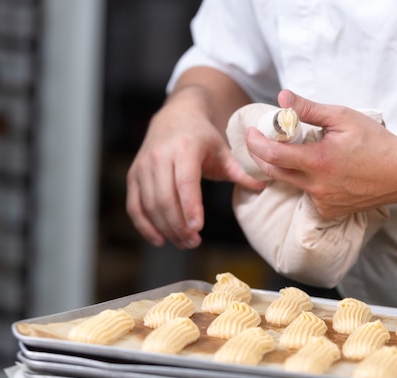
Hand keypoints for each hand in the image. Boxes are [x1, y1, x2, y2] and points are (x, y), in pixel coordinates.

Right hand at [126, 87, 264, 248]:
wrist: (177, 116)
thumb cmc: (203, 138)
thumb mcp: (224, 151)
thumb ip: (241, 171)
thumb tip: (262, 186)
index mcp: (185, 149)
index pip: (185, 182)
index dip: (190, 207)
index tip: (198, 229)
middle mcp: (160, 156)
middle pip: (165, 198)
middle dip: (178, 225)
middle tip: (194, 243)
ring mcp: (143, 166)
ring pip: (149, 205)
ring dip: (165, 229)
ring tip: (184, 242)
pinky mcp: (133, 175)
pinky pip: (134, 205)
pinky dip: (144, 226)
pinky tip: (160, 240)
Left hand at [245, 90, 396, 217]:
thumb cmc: (377, 142)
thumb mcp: (343, 117)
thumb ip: (309, 109)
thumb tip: (282, 98)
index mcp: (319, 162)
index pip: (273, 155)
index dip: (256, 143)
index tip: (251, 132)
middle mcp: (317, 187)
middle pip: (274, 173)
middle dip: (263, 155)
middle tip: (263, 139)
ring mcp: (323, 202)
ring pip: (292, 184)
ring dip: (288, 167)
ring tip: (302, 150)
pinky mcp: (329, 211)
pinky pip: (308, 195)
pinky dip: (308, 180)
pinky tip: (324, 170)